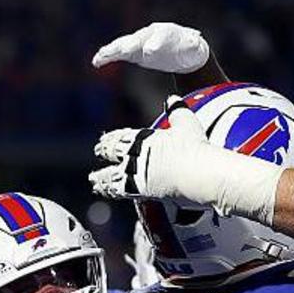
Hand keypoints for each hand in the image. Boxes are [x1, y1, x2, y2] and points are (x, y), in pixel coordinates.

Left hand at [90, 98, 282, 224]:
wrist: (200, 173)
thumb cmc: (195, 148)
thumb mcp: (187, 123)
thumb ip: (177, 111)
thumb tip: (173, 99)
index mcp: (143, 138)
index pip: (121, 138)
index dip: (111, 139)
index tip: (103, 140)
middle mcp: (136, 156)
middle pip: (113, 153)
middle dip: (104, 152)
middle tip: (97, 152)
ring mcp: (138, 174)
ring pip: (112, 176)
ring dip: (102, 178)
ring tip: (94, 181)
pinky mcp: (143, 191)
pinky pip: (122, 191)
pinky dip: (112, 191)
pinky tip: (108, 192)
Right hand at [92, 22, 209, 73]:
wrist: (182, 51)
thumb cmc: (189, 49)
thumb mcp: (193, 48)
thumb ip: (191, 45)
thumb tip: (190, 43)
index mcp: (167, 32)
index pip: (160, 36)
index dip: (155, 44)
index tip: (150, 52)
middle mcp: (150, 34)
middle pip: (137, 39)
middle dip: (129, 45)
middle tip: (122, 52)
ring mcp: (139, 42)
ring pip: (124, 45)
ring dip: (113, 51)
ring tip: (101, 57)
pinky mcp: (133, 52)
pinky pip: (119, 53)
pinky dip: (108, 57)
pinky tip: (97, 62)